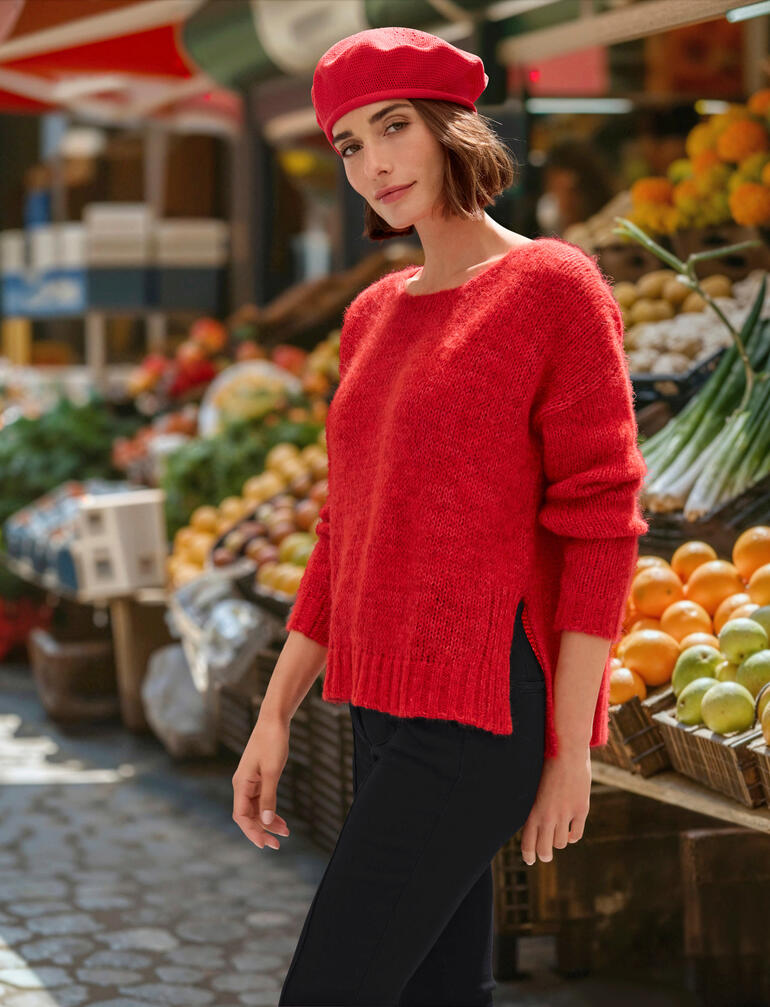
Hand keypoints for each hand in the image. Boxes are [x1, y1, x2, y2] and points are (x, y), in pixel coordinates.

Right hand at [232, 714, 291, 850]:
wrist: (274, 721)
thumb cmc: (272, 742)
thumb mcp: (272, 771)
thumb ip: (269, 797)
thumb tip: (267, 821)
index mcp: (241, 784)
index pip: (242, 816)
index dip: (252, 832)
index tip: (266, 844)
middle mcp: (242, 785)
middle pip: (248, 816)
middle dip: (261, 831)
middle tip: (277, 845)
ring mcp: (250, 782)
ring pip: (256, 810)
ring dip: (269, 822)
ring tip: (285, 833)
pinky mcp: (258, 779)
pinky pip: (262, 801)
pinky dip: (271, 811)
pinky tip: (281, 820)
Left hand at [520, 746, 590, 865]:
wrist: (566, 750)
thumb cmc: (545, 763)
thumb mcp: (532, 785)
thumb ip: (532, 804)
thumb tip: (529, 820)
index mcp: (533, 811)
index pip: (528, 843)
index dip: (528, 855)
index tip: (529, 859)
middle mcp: (548, 816)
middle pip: (545, 849)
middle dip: (544, 854)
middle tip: (544, 855)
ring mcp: (566, 814)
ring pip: (561, 842)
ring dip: (558, 842)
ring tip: (556, 838)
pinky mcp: (581, 810)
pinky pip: (576, 834)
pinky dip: (572, 836)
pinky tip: (570, 832)